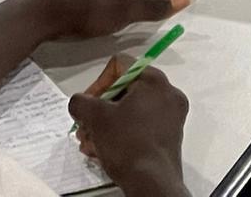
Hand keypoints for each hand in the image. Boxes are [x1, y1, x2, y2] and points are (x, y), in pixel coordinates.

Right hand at [70, 67, 187, 196]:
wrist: (152, 185)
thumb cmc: (126, 143)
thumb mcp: (96, 118)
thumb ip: (81, 102)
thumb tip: (79, 104)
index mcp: (154, 80)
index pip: (119, 66)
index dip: (98, 84)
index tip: (88, 105)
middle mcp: (167, 94)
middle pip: (124, 91)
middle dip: (100, 110)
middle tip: (86, 126)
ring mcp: (171, 117)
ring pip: (131, 112)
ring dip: (107, 125)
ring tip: (90, 143)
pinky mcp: (170, 138)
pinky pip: (141, 127)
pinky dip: (121, 135)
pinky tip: (102, 151)